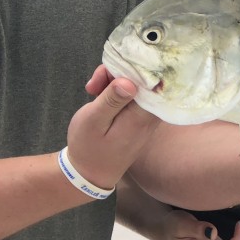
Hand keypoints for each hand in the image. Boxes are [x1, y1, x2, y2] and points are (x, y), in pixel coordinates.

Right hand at [66, 66, 159, 190]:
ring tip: (92, 90)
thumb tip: (130, 81)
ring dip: (113, 82)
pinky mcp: (137, 117)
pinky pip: (131, 95)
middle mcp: (149, 115)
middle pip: (142, 80)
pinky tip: (98, 95)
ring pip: (135, 85)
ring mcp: (144, 116)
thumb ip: (112, 100)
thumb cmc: (89, 148)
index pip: (150, 80)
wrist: (89, 173)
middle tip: (93, 84)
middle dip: (117, 73)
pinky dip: (114, 91)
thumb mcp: (94, 121)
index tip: (111, 66)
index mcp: (141, 115)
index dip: (132, 67)